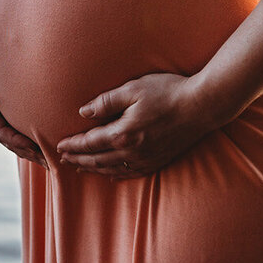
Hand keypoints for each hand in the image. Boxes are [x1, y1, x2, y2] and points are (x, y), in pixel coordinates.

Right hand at [0, 52, 46, 166]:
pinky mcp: (11, 125)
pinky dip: (36, 146)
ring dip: (35, 155)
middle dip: (30, 154)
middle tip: (49, 162)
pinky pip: (24, 138)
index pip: (1, 133)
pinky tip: (51, 151)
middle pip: (13, 145)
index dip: (16, 141)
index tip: (33, 146)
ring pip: (19, 145)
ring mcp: (3, 127)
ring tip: (53, 163)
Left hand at [56, 72, 217, 178]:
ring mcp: (146, 159)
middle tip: (62, 159)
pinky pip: (130, 173)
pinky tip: (109, 173)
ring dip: (92, 168)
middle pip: (97, 159)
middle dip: (77, 159)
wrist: (203, 106)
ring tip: (79, 167)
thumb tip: (83, 111)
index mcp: (123, 133)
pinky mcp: (158, 161)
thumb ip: (106, 101)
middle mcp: (132, 151)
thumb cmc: (169, 92)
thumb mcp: (134, 88)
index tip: (59, 145)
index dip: (73, 145)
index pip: (89, 142)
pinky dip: (115, 174)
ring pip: (112, 169)